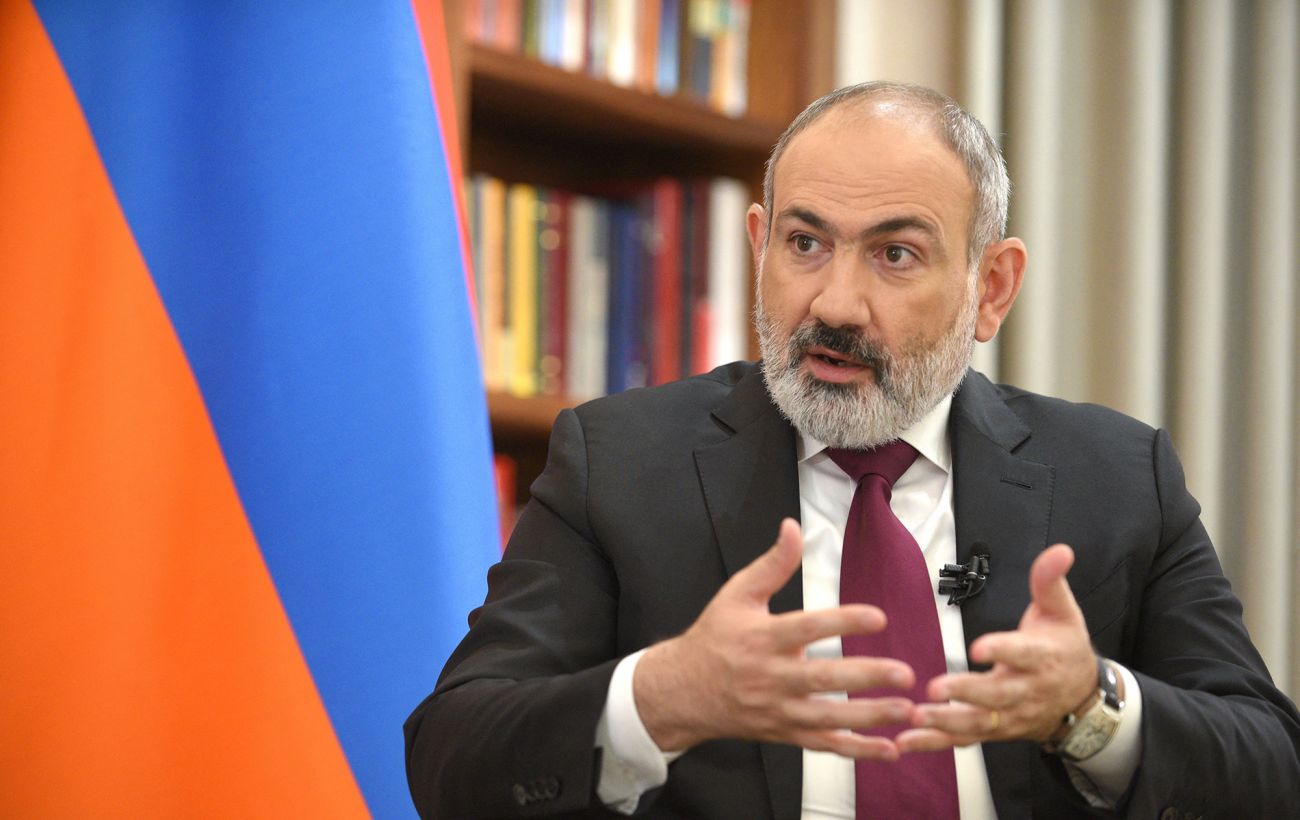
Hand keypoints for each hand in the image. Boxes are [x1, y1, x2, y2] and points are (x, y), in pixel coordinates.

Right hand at [634, 518, 915, 758]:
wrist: (681, 692)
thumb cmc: (713, 639)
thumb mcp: (736, 594)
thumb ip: (772, 564)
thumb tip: (793, 528)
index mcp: (763, 638)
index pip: (808, 627)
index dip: (844, 622)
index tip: (878, 617)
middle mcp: (772, 676)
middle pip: (824, 678)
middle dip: (866, 677)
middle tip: (904, 673)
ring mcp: (779, 709)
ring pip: (829, 716)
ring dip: (870, 716)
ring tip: (906, 710)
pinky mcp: (784, 733)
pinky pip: (824, 744)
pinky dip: (857, 749)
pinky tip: (889, 749)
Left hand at [897, 544, 1096, 750]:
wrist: (1083, 700)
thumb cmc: (1064, 648)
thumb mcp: (1063, 612)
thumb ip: (1051, 582)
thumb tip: (1060, 550)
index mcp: (1041, 657)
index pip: (1022, 653)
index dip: (1001, 650)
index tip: (978, 647)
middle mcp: (1026, 691)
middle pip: (996, 695)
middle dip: (965, 693)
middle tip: (934, 689)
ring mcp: (1010, 716)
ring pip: (979, 723)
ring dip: (946, 723)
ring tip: (916, 716)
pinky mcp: (994, 731)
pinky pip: (964, 740)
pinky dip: (935, 743)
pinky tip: (905, 740)